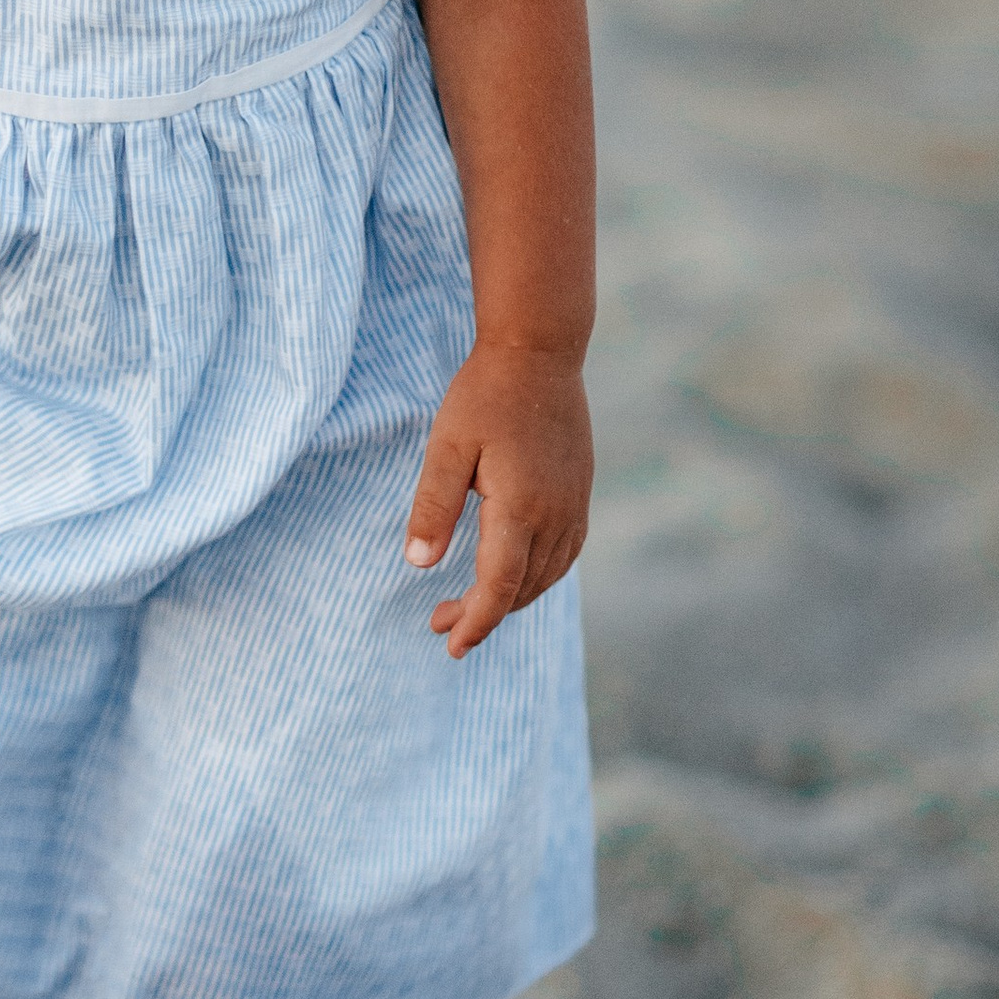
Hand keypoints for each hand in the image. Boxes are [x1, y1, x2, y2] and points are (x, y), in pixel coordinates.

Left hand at [402, 343, 591, 661]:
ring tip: (468, 606)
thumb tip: (419, 564)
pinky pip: (564, 556)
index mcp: (520, 507)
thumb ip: (434, 507)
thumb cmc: (484, 396)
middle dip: (483, 615)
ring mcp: (573, 507)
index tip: (451, 644)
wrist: (539, 354)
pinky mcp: (579, 496)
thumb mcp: (446, 448)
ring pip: (546, 577)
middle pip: (522, 589)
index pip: (499, 585)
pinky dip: (536, 579)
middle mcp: (555, 515)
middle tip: (439, 623)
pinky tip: (512, 577)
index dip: (476, 620)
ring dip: (510, 600)